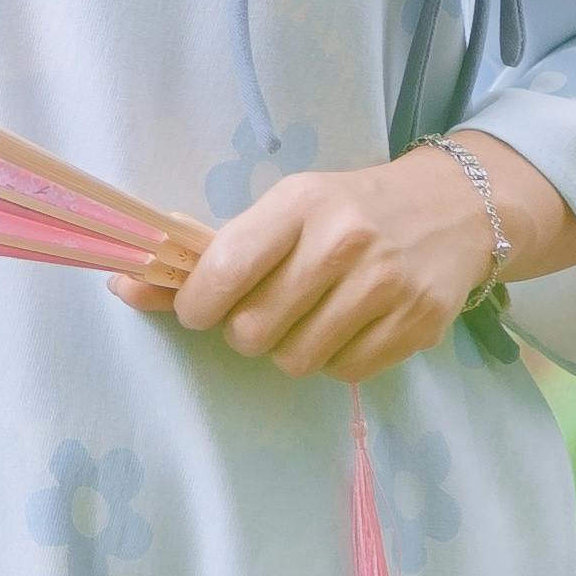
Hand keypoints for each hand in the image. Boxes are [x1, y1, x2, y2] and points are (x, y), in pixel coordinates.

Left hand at [134, 150, 496, 380]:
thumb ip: (210, 252)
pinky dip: (332, 360)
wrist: (452, 209)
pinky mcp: (418, 324)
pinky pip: (344, 372)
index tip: (195, 309)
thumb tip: (124, 285)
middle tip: (257, 315)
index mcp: (299, 204)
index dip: (195, 304)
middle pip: (253, 328)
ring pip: (296, 359)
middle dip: (242, 332)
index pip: (225, 269)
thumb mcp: (282, 210)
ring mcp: (386, 286)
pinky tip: (343, 327)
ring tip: (303, 320)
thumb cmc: (346, 209)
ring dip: (286, 349)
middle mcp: (344, 242)